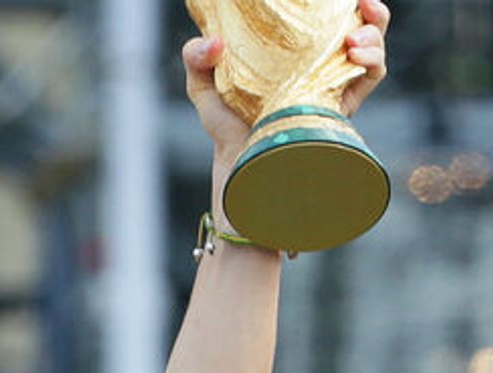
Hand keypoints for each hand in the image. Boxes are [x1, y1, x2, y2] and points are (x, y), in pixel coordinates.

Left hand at [182, 0, 388, 166]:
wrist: (239, 161)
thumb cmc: (225, 121)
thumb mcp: (204, 82)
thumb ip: (196, 55)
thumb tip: (216, 42)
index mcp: (295, 50)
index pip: (327, 17)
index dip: (341, 2)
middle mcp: (320, 62)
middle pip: (362, 26)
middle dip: (372, 11)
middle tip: (364, 3)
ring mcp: (335, 82)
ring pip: (372, 48)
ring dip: (374, 34)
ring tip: (354, 38)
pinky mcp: (343, 105)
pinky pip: (372, 76)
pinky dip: (373, 61)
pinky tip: (357, 56)